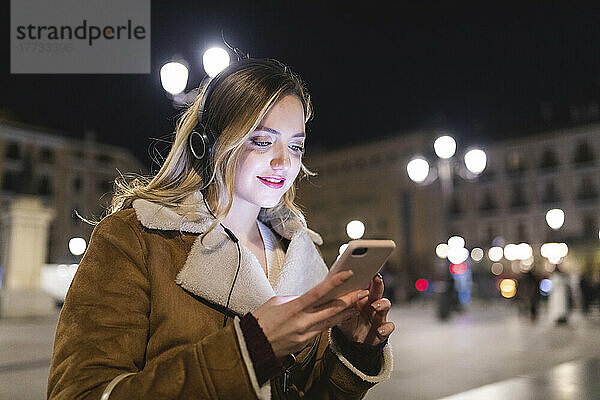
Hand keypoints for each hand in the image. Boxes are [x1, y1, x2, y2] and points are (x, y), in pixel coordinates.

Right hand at [252, 270, 368, 358]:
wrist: (252, 347)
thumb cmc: (261, 322)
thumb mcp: (275, 303)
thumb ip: (294, 298)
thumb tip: (307, 298)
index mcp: (293, 308)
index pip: (318, 293)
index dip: (334, 283)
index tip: (347, 275)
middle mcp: (302, 322)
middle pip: (331, 310)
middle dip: (350, 300)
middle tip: (363, 292)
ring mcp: (305, 335)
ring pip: (331, 322)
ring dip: (346, 312)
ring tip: (358, 304)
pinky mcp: (305, 344)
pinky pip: (321, 331)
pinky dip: (332, 323)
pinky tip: (340, 317)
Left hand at [336, 274, 394, 345]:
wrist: (352, 343)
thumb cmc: (347, 322)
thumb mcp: (341, 310)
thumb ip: (339, 299)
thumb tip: (328, 285)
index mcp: (362, 298)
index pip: (367, 285)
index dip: (369, 277)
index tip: (369, 270)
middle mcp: (372, 305)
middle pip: (378, 292)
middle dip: (378, 285)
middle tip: (376, 279)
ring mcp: (378, 316)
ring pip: (386, 306)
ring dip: (382, 304)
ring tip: (375, 306)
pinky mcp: (382, 330)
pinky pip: (388, 327)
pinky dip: (386, 328)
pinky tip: (379, 330)